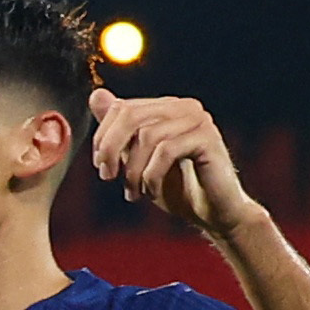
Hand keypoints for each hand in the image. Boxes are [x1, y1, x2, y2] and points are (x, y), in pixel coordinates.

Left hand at [88, 87, 261, 237]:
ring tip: (133, 193)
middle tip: (107, 176)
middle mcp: (183, 107)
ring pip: (147, 136)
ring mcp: (197, 120)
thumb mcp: (137, 160)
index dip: (103, 137)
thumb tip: (96, 95)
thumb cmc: (176, 188)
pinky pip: (166, 151)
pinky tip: (152, 193)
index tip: (100, 166)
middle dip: (110, 148)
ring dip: (132, 171)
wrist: (213, 213)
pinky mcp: (207, 138)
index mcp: (166, 108)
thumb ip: (118, 131)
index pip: (121, 108)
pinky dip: (151, 176)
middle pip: (130, 116)